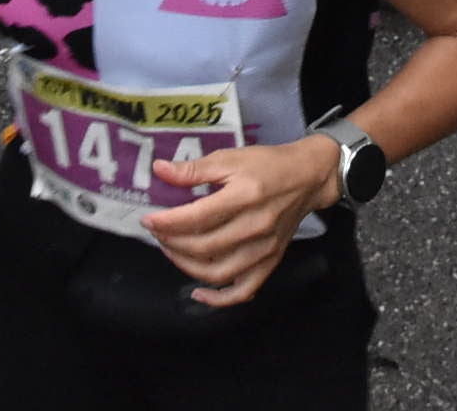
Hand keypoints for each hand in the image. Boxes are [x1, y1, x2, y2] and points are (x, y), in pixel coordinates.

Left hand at [139, 136, 339, 306]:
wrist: (308, 177)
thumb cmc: (268, 165)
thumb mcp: (231, 158)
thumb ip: (194, 169)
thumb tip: (159, 170)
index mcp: (244, 195)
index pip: (197, 217)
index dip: (167, 222)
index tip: (149, 220)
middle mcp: (255, 226)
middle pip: (204, 246)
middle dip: (172, 242)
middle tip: (157, 232)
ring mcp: (264, 249)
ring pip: (218, 272)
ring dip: (187, 266)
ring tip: (171, 251)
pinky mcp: (270, 261)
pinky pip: (243, 290)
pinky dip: (219, 298)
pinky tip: (198, 293)